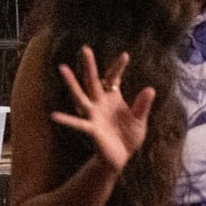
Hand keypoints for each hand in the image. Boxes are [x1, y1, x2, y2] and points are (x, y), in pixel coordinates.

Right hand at [51, 47, 153, 173]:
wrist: (121, 157)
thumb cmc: (129, 136)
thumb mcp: (139, 120)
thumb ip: (142, 105)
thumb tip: (150, 89)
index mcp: (112, 98)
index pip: (114, 78)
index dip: (118, 67)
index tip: (125, 55)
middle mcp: (100, 103)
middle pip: (93, 80)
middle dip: (90, 65)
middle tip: (85, 48)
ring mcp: (93, 115)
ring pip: (80, 95)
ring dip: (72, 82)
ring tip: (63, 67)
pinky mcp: (91, 129)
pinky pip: (78, 123)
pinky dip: (67, 120)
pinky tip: (55, 116)